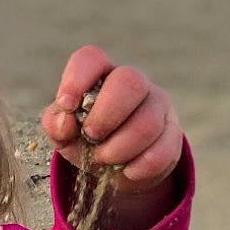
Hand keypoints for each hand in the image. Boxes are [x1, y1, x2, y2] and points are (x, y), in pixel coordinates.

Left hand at [42, 46, 183, 218]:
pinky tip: (128, 170)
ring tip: (104, 159)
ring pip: (148, 121)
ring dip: (119, 148)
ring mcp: (157, 104)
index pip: (90, 58)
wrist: (116, 168)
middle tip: (91, 136)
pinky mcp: (173, 133)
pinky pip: (163, 149)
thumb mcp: (63, 133)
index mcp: (100, 74)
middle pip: (130, 81)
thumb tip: (65, 121)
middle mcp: (133, 82)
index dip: (77, 79)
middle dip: (106, 116)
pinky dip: (140, 166)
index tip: (67, 105)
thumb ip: (56, 124)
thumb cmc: (85, 140)